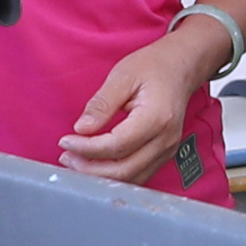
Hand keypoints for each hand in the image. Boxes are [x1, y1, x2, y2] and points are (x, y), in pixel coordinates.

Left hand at [62, 19, 222, 187]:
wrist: (180, 68)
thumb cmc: (153, 67)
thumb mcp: (122, 76)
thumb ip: (101, 104)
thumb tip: (81, 129)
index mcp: (156, 118)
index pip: (116, 145)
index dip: (87, 148)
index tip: (65, 141)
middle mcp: (165, 140)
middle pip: (124, 170)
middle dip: (90, 168)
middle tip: (65, 156)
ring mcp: (168, 150)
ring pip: (131, 178)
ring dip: (100, 176)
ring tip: (76, 162)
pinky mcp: (164, 155)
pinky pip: (137, 175)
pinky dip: (114, 175)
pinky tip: (95, 164)